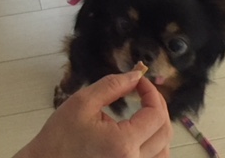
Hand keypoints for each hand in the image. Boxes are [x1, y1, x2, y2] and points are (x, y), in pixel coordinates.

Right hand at [15, 71, 171, 157]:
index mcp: (123, 143)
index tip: (140, 81)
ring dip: (159, 125)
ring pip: (164, 149)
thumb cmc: (60, 135)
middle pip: (164, 131)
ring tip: (144, 109)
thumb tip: (136, 75)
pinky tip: (143, 132)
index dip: (152, 92)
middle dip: (157, 105)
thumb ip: (113, 85)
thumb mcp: (83, 102)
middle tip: (142, 90)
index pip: (155, 114)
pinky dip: (155, 144)